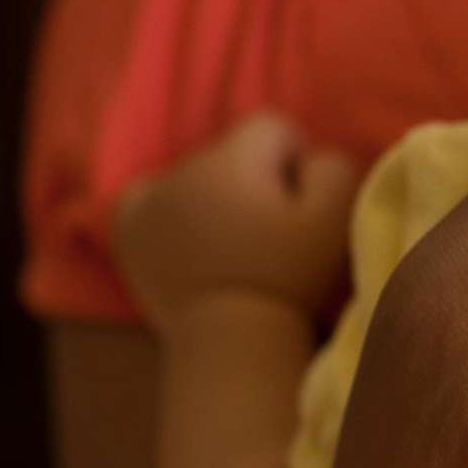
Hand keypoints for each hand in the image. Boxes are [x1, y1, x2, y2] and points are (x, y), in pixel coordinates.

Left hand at [113, 112, 361, 328]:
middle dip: (255, 180)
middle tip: (271, 234)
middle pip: (232, 153)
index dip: (294, 161)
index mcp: (230, 161)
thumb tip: (309, 157)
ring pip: (196, 175)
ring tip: (236, 244)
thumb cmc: (291, 279)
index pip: (271, 127)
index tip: (299, 207)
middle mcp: (183, 170)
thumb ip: (334, 166)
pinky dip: (169, 208)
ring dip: (218, 197)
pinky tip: (190, 235)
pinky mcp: (129, 229)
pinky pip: (149, 195)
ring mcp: (149, 199)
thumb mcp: (337, 217)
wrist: (232, 339)